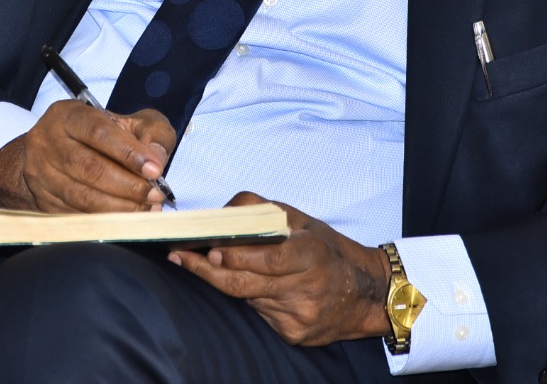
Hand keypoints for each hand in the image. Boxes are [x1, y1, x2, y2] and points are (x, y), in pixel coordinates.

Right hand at [0, 100, 175, 213]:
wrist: (58, 152)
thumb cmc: (101, 135)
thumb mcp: (131, 122)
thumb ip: (152, 133)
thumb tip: (157, 159)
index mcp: (68, 115)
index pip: (99, 132)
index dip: (129, 153)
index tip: (155, 169)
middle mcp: (48, 143)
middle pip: (89, 168)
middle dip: (128, 185)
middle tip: (154, 194)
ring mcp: (41, 174)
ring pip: (82, 197)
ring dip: (119, 208)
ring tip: (145, 208)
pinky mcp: (43, 202)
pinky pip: (76, 216)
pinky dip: (105, 221)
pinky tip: (126, 219)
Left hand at [169, 193, 392, 346]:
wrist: (366, 294)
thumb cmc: (328, 250)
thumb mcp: (301, 219)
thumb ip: (260, 211)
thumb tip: (220, 215)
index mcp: (310, 253)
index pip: (265, 258)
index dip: (234, 256)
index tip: (206, 249)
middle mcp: (305, 287)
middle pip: (244, 284)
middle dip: (207, 271)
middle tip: (181, 257)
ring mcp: (299, 315)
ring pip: (247, 298)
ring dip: (227, 281)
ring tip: (205, 264)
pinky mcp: (294, 334)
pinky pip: (259, 314)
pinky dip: (251, 298)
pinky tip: (257, 289)